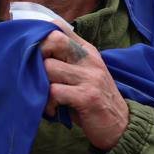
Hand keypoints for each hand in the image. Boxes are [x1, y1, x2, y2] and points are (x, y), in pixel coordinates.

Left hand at [40, 26, 129, 149]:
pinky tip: (52, 110)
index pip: (60, 27)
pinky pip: (54, 91)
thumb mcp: (83, 74)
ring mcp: (89, 77)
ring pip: (49, 67)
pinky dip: (47, 102)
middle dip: (37, 56)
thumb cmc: (93, 99)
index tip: (32, 52)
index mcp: (86, 51)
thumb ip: (65, 61)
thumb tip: (32, 53)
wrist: (121, 125)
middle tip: (35, 75)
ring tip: (45, 97)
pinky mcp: (87, 96)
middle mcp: (89, 59)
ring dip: (40, 84)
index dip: (40, 35)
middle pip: (54, 41)